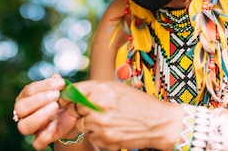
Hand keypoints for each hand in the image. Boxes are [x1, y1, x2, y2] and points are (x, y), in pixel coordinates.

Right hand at [14, 74, 77, 149]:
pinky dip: (44, 135)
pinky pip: (36, 143)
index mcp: (26, 97)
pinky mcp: (40, 141)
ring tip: (55, 107)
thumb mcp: (61, 89)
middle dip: (39, 100)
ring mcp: (31, 128)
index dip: (44, 86)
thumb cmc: (62, 99)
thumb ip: (57, 84)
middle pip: (20, 108)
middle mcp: (24, 113)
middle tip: (56, 95)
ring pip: (24, 126)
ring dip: (40, 116)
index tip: (61, 83)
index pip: (29, 90)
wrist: (72, 116)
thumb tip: (56, 77)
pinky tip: (55, 124)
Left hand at [65, 80, 181, 149]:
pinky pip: (92, 136)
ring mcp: (101, 124)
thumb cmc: (139, 103)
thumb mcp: (117, 88)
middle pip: (74, 109)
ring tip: (106, 120)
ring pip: (81, 125)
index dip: (69, 96)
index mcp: (101, 89)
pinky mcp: (105, 139)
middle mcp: (99, 105)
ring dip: (89, 123)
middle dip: (79, 111)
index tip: (68, 99)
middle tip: (90, 111)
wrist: (159, 122)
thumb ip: (95, 89)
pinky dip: (98, 134)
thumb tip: (74, 92)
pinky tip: (112, 129)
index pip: (73, 92)